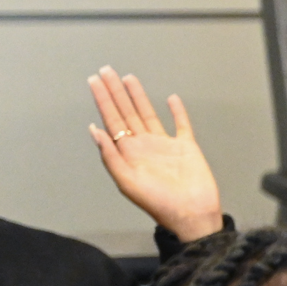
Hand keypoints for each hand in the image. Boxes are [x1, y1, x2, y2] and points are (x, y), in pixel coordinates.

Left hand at [86, 66, 223, 240]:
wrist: (192, 214)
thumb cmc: (159, 204)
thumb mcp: (127, 182)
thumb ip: (110, 155)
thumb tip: (94, 130)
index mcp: (128, 153)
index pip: (111, 120)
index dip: (103, 100)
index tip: (95, 81)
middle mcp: (144, 146)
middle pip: (126, 112)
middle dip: (115, 92)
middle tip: (105, 71)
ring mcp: (165, 145)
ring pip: (148, 114)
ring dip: (138, 96)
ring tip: (128, 78)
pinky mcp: (186, 147)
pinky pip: (181, 124)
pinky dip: (177, 111)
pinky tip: (171, 99)